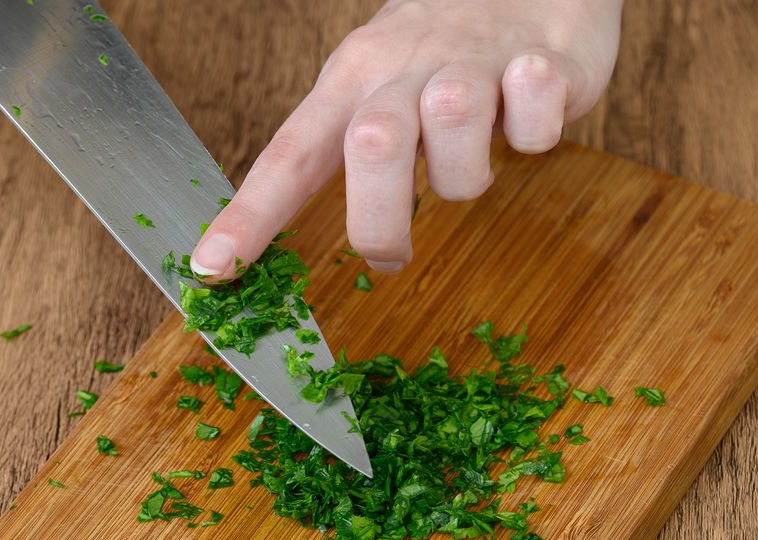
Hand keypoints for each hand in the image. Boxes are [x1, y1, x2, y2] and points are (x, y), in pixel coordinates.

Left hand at [190, 0, 622, 279]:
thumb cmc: (446, 54)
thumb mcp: (382, 91)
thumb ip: (359, 164)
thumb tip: (357, 251)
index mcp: (353, 79)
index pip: (290, 153)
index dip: (251, 215)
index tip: (214, 268)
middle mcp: (403, 67)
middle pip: (372, 147)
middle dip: (381, 220)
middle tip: (391, 252)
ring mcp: (472, 59)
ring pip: (457, 133)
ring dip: (468, 176)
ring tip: (476, 155)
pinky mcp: (543, 61)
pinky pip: (536, 122)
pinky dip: (538, 135)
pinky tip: (529, 112)